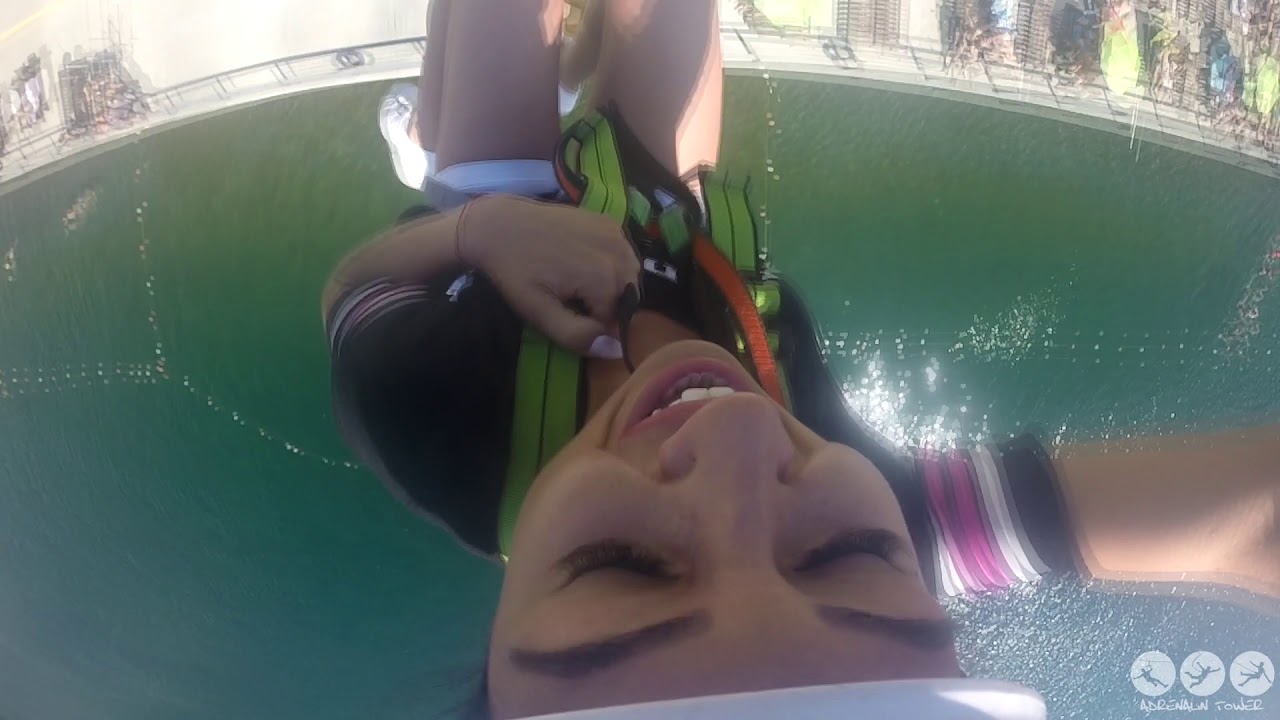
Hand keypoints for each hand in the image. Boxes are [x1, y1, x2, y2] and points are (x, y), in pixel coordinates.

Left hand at [458, 194, 640, 357]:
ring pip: (629, 276)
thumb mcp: (539, 312)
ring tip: (578, 282)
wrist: (499, 224)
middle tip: (571, 299)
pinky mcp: (610, 222)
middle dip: (605, 305)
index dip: (593, 325)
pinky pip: (623, 255)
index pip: (616, 320)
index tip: (567, 315)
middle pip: (627, 297)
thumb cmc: (516, 272)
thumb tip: (617, 350)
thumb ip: (578, 336)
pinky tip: (584, 262)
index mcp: (604, 276)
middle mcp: (618, 252)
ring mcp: (616, 233)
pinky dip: (611, 264)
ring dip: (612, 286)